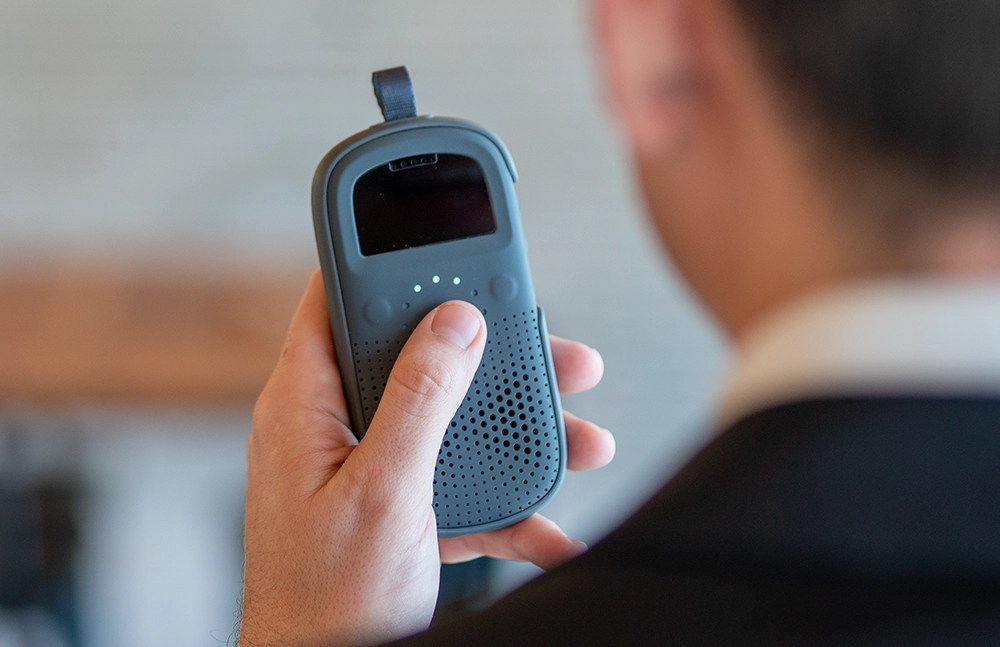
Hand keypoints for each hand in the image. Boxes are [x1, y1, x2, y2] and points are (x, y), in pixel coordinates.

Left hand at [239, 271, 612, 646]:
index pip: (338, 301)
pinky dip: (505, 503)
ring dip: (518, 433)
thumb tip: (456, 322)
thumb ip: (420, 401)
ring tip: (584, 439)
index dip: (389, 267)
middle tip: (557, 352)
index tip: (450, 247)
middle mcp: (336, 427)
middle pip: (419, 362)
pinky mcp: (398, 509)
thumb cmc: (327, 603)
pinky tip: (552, 527)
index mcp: (307, 407)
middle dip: (493, 359)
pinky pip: (457, 485)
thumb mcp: (385, 491)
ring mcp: (369, 469)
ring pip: (450, 423)